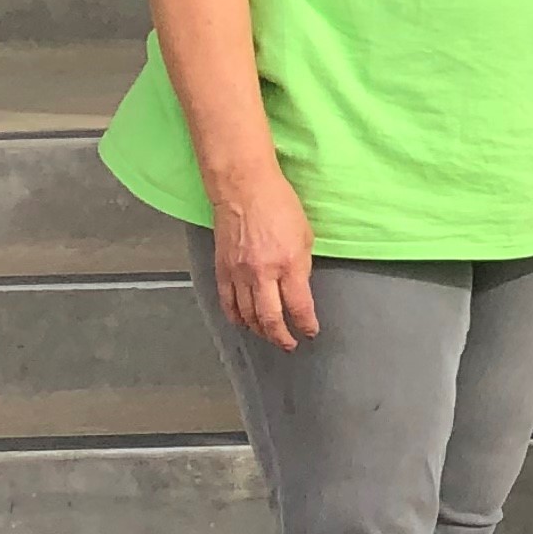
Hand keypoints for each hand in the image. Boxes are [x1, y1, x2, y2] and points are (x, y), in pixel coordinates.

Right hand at [209, 163, 321, 350]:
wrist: (244, 190)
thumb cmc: (280, 206)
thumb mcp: (306, 236)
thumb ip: (302, 267)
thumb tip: (298, 289)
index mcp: (289, 264)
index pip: (299, 307)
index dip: (306, 325)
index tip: (310, 332)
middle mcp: (263, 273)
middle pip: (270, 319)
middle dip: (281, 337)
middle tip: (289, 344)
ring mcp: (239, 274)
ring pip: (247, 315)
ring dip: (260, 330)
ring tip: (269, 336)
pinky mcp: (222, 270)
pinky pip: (227, 303)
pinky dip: (235, 317)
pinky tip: (243, 323)